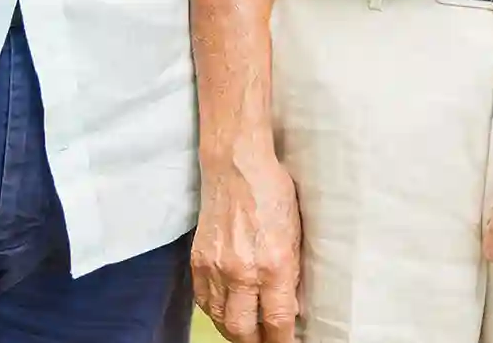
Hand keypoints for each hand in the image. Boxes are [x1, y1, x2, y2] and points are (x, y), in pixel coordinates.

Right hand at [192, 144, 303, 342]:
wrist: (236, 166)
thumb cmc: (273, 193)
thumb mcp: (295, 235)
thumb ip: (290, 274)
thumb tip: (289, 307)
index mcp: (273, 265)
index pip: (276, 321)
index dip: (282, 341)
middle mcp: (242, 272)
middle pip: (242, 330)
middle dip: (255, 342)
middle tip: (265, 341)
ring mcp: (216, 268)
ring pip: (220, 320)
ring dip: (234, 331)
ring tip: (246, 332)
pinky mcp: (198, 261)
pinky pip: (204, 301)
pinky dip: (216, 313)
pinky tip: (226, 312)